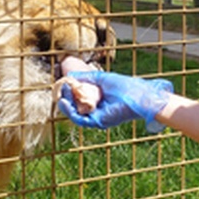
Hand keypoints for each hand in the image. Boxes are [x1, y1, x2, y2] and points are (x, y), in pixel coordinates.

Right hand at [57, 71, 172, 132]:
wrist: (139, 96)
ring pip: (75, 114)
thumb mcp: (101, 79)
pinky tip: (64, 102)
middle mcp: (95, 110)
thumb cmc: (124, 87)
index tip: (61, 84)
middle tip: (59, 89)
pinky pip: (80, 119)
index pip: (78, 98)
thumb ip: (86, 77)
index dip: (68, 92)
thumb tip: (69, 76)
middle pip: (74, 107)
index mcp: (96, 101)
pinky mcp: (98, 122)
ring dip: (65, 105)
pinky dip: (70, 112)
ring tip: (59, 95)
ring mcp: (96, 117)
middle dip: (65, 98)